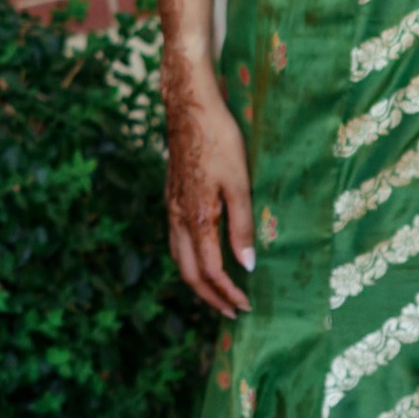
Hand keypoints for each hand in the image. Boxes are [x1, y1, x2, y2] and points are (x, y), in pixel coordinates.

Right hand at [167, 68, 254, 317]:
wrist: (189, 105)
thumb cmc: (218, 139)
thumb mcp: (240, 182)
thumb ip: (242, 226)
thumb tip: (247, 266)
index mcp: (197, 216)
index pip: (210, 270)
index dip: (227, 292)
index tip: (245, 306)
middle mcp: (178, 216)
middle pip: (187, 272)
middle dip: (209, 296)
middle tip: (231, 312)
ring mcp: (171, 206)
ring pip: (178, 256)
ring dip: (198, 280)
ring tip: (218, 292)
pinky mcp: (172, 195)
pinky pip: (176, 239)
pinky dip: (189, 259)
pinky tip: (203, 255)